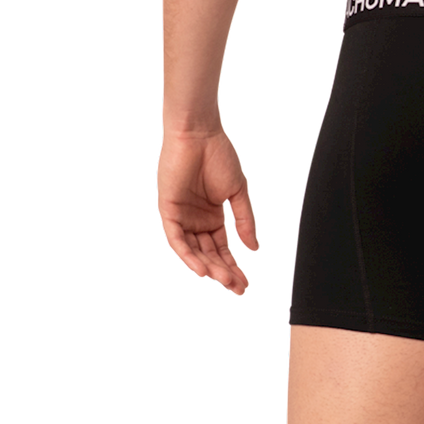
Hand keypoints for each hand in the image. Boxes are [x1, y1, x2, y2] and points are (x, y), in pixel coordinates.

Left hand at [156, 127, 259, 296]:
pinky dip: (189, 256)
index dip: (234, 266)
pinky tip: (203, 269)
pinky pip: (177, 241)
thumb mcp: (238, 193)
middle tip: (239, 288)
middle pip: (210, 255)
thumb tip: (255, 248)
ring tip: (225, 281)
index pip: (222, 249)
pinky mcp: (169, 213)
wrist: (199, 135)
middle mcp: (196, 222)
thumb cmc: (219, 156)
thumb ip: (245, 221)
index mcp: (212, 217)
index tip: (246, 283)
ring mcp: (182, 218)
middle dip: (224, 273)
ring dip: (209, 268)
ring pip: (194, 252)